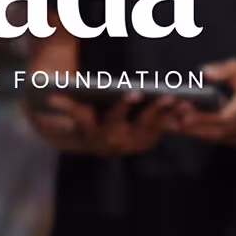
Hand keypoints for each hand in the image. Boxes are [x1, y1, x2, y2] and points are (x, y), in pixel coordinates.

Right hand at [30, 93, 177, 156]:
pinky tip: (186, 103)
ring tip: (182, 97)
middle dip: (154, 109)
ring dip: (170, 114)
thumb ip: (65, 103)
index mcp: (101, 135)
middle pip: (140, 125)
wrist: (91, 139)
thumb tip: (49, 94)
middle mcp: (120, 143)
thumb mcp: (75, 111)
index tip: (133, 91)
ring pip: (156, 128)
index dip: (123, 105)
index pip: (113, 119)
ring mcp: (135, 144)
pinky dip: (175, 117)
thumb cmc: (83, 118)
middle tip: (167, 94)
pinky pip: (164, 129)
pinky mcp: (148, 141)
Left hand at [168, 60, 235, 146]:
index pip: (225, 117)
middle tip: (173, 120)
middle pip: (217, 130)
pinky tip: (185, 128)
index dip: (205, 117)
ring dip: (194, 132)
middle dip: (194, 126)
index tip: (186, 114)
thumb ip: (224, 69)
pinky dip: (200, 134)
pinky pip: (217, 139)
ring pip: (216, 137)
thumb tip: (206, 72)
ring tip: (174, 125)